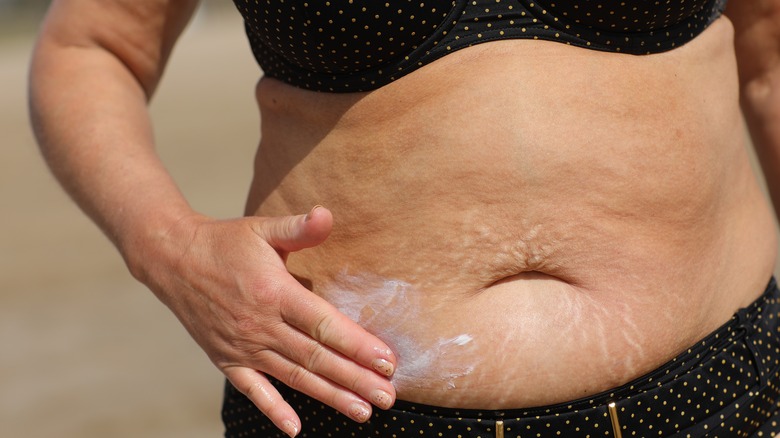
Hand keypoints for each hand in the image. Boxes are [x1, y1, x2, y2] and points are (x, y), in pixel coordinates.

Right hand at [135, 206, 396, 436]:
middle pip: (317, 358)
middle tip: (388, 397)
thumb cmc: (226, 242)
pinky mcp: (226, 359)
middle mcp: (261, 325)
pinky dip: (274, 410)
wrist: (172, 259)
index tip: (389, 362)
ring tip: (363, 411)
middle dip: (356, 379)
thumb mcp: (263, 229)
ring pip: (294, 377)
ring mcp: (243, 346)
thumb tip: (326, 214)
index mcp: (275, 293)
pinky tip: (295, 429)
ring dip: (330, 396)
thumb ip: (298, 228)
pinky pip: (253, 390)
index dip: (358, 345)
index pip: (325, 325)